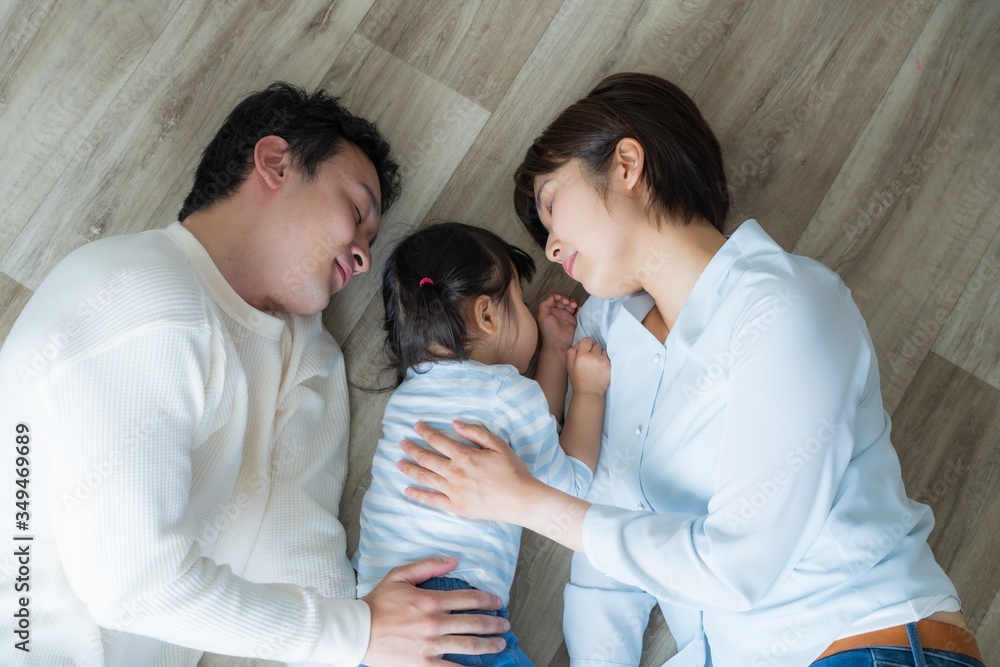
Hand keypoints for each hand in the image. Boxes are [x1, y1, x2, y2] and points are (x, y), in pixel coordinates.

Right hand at [361, 557, 508, 666]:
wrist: (357, 631)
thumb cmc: (377, 603)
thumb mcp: (400, 576)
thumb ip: (428, 566)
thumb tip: (454, 560)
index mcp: (430, 600)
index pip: (468, 598)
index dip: (487, 599)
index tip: (498, 602)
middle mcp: (435, 622)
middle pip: (474, 622)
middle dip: (494, 623)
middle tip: (505, 624)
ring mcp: (431, 645)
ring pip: (469, 645)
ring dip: (489, 644)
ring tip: (500, 644)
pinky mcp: (424, 664)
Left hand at [398, 421, 541, 523]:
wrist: (521, 499)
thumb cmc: (513, 471)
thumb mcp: (498, 445)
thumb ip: (475, 432)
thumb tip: (455, 423)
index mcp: (464, 456)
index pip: (437, 440)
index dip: (425, 432)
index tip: (416, 426)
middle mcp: (454, 473)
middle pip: (426, 458)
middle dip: (411, 449)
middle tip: (402, 443)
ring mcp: (453, 491)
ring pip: (425, 477)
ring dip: (409, 469)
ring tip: (399, 463)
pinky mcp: (455, 507)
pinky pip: (431, 500)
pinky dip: (418, 494)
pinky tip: (408, 490)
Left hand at [537, 293, 578, 352]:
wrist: (558, 342)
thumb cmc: (549, 330)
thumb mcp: (542, 316)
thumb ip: (544, 304)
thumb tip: (552, 297)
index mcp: (550, 310)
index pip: (554, 298)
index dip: (557, 296)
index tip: (559, 298)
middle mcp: (558, 311)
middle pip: (564, 299)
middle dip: (565, 298)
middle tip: (566, 302)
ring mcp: (567, 315)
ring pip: (571, 303)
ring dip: (573, 301)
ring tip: (573, 305)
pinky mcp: (574, 320)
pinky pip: (578, 311)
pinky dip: (579, 308)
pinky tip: (578, 308)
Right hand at [566, 338, 609, 395]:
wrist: (589, 393)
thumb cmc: (579, 380)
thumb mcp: (569, 367)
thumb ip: (571, 353)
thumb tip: (577, 345)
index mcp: (582, 356)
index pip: (587, 340)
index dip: (585, 344)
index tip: (585, 350)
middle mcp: (594, 357)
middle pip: (596, 344)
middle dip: (592, 350)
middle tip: (590, 358)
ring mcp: (603, 362)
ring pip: (603, 350)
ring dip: (599, 354)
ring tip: (595, 363)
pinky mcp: (610, 366)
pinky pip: (608, 357)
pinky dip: (604, 360)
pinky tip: (600, 367)